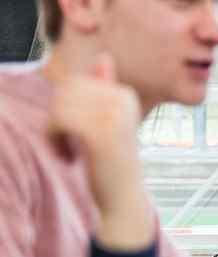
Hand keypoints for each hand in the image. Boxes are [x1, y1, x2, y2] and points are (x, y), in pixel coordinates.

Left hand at [48, 54, 151, 249]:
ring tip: (65, 150)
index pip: (75, 82)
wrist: (124, 199)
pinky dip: (54, 140)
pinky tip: (67, 157)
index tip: (73, 131)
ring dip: (53, 129)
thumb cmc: (112, 163)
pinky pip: (60, 119)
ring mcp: (113, 115)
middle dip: (56, 115)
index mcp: (125, 95)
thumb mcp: (110, 122)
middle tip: (64, 142)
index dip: (64, 106)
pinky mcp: (100, 132)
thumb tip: (103, 58)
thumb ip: (107, 89)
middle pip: (65, 90)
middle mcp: (123, 101)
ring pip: (59, 104)